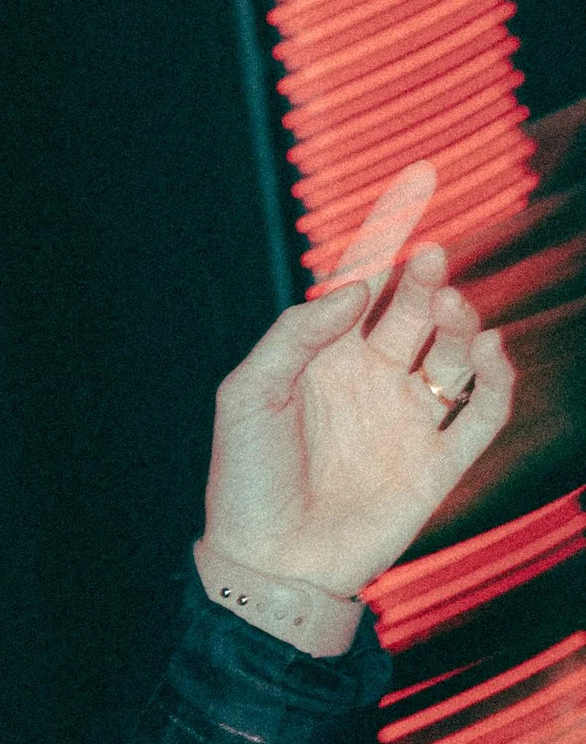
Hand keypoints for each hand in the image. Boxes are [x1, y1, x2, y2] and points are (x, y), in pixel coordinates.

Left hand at [204, 164, 515, 596]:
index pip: (362, 284)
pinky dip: (497, 382)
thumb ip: (296, 334)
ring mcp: (405, 419)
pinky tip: (490, 353)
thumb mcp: (249, 394)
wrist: (269, 561)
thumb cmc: (245, 478)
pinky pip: (482, 414)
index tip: (420, 181)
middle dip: (428, 280)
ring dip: (463, 327)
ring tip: (452, 309)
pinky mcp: (436, 463)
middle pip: (415, 312)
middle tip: (433, 259)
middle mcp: (368, 380)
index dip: (391, 235)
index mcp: (321, 358)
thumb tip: (357, 287)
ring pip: (455, 356)